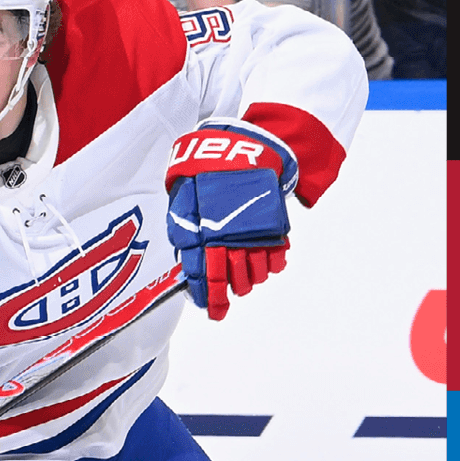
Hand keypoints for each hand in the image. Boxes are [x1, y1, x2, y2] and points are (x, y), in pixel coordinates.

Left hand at [163, 123, 295, 320]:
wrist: (245, 149)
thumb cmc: (207, 173)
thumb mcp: (183, 198)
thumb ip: (182, 229)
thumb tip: (183, 258)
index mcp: (207, 233)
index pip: (207, 276)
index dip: (209, 297)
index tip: (210, 311)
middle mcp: (233, 238)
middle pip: (233, 280)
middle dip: (228, 296)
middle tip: (223, 304)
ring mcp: (256, 233)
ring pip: (257, 273)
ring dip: (248, 281)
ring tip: (242, 282)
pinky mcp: (275, 226)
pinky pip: (277, 257)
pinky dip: (271, 265)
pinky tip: (263, 264)